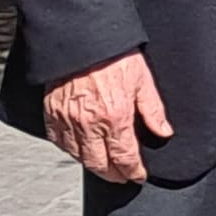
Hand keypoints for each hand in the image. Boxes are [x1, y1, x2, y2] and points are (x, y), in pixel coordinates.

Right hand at [43, 50, 171, 183]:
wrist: (82, 38)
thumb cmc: (114, 56)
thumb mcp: (143, 81)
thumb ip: (153, 111)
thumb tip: (164, 133)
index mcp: (115, 117)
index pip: (124, 157)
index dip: (133, 171)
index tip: (138, 176)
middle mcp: (88, 123)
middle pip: (99, 164)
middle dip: (113, 174)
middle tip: (122, 176)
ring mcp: (66, 120)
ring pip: (78, 156)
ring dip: (92, 164)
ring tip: (105, 166)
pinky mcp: (51, 113)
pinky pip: (58, 142)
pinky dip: (70, 150)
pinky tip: (81, 150)